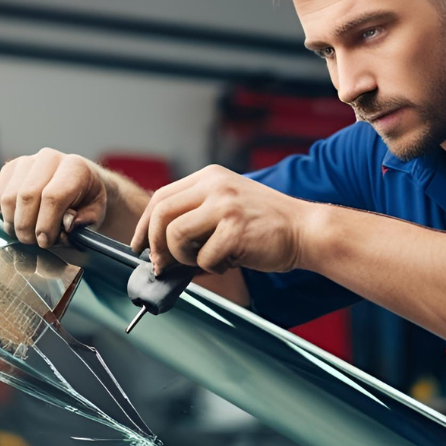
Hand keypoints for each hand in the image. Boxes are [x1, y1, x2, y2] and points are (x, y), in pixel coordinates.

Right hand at [0, 148, 107, 246]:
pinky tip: (20, 219)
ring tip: (27, 233)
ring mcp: (28, 161)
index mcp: (75, 168)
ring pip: (9, 198)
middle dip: (27, 227)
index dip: (46, 224)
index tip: (45, 241)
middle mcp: (50, 158)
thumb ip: (84, 221)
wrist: (82, 184)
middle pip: (26, 197)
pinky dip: (4, 214)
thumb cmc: (88, 201)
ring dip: (14, 223)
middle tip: (34, 241)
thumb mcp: (96, 214)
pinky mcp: (10, 168)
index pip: (53, 196)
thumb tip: (66, 224)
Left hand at [131, 165, 310, 275]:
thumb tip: (160, 254)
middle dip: (154, 245)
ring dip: (184, 258)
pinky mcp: (235, 229)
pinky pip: (203, 258)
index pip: (161, 197)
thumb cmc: (266, 226)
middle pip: (161, 214)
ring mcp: (225, 205)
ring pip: (175, 236)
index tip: (139, 246)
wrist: (305, 231)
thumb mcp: (227, 208)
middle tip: (161, 265)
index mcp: (210, 177)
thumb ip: (195, 220)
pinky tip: (231, 261)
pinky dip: (212, 268)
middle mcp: (215, 185)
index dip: (144, 225)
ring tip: (206, 260)